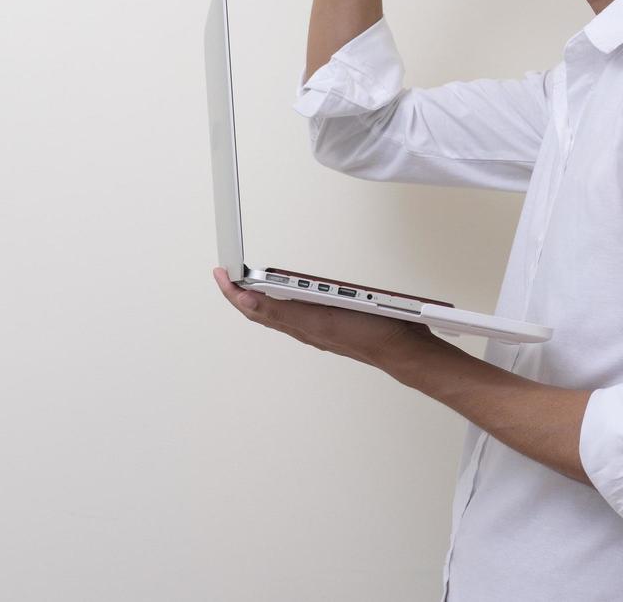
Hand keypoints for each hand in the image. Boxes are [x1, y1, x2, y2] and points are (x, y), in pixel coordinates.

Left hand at [212, 267, 436, 367]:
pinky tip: (292, 294)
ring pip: (280, 311)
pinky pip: (301, 310)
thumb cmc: (366, 336)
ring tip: (249, 282)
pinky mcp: (334, 320)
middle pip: (262, 310)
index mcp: (296, 323)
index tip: (220, 273)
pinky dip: (288, 299)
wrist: (402, 349)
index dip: (233, 291)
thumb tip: (246, 299)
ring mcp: (319, 324)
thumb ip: (280, 309)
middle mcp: (304, 325)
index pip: (252, 308)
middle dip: (242, 292)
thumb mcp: (318, 318)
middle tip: (228, 275)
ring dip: (262, 296)